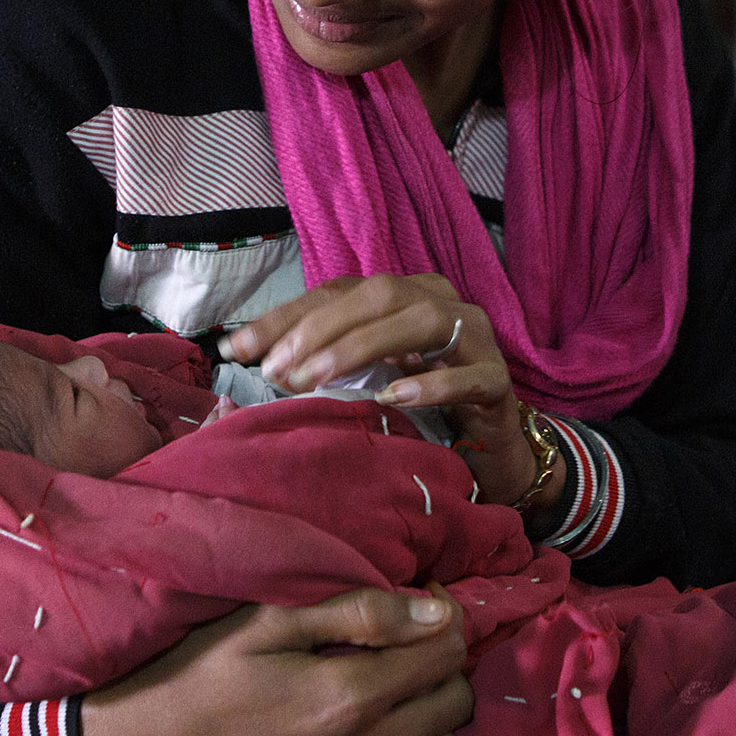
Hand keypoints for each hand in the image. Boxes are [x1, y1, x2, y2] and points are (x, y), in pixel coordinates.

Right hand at [80, 587, 472, 735]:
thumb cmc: (204, 671)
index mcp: (348, 693)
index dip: (442, 623)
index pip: (446, 652)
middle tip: (404, 660)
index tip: (421, 613)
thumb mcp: (270, 620)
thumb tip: (437, 615)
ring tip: (403, 716)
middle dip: (441, 672)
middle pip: (454, 705)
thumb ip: (360, 612)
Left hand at [220, 275, 560, 517]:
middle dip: (320, 327)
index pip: (338, 291)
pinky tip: (392, 397)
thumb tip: (261, 361)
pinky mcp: (497, 379)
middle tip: (276, 368)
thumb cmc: (419, 402)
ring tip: (317, 378)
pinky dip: (429, 383)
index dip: (286, 315)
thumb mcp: (365, 374)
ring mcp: (475, 337)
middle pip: (379, 294)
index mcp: (403, 294)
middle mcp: (439, 302)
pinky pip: (467, 374)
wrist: (491, 443)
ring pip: (422, 321)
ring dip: (362, 347)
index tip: (237, 347)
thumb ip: (323, 360)